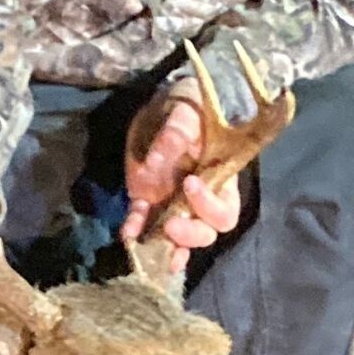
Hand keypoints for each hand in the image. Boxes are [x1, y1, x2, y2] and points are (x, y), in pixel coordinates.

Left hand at [120, 78, 239, 274]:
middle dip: (190, 233)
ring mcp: (173, 202)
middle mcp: (200, 198)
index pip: (225, 208)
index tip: (189, 182)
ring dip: (165, 245)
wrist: (166, 104)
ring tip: (152, 250)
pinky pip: (144, 223)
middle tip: (170, 224)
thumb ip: (177, 131)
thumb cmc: (188, 105)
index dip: (210, 205)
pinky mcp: (148, 201)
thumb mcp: (186, 111)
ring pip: (177, 237)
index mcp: (220, 179)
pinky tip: (128, 235)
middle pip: (206, 231)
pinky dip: (136, 230)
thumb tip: (157, 160)